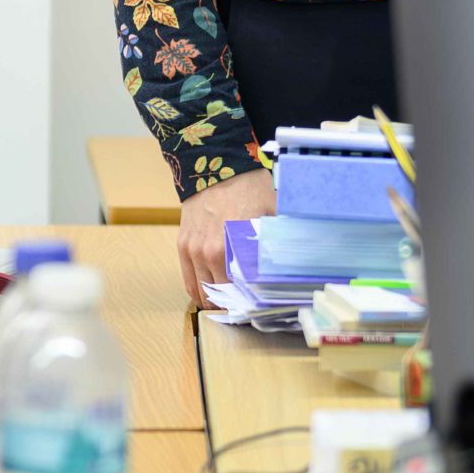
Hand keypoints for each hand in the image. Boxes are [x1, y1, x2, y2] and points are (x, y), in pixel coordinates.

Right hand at [178, 168, 275, 300]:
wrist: (216, 163)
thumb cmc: (248, 187)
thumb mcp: (271, 215)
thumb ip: (276, 243)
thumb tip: (290, 265)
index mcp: (232, 248)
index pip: (242, 292)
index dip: (252, 304)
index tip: (261, 308)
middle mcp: (209, 253)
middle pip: (221, 295)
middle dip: (234, 304)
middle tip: (247, 308)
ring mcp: (193, 250)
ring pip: (203, 291)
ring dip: (215, 301)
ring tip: (230, 304)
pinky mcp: (183, 245)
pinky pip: (188, 280)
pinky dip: (198, 291)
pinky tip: (210, 296)